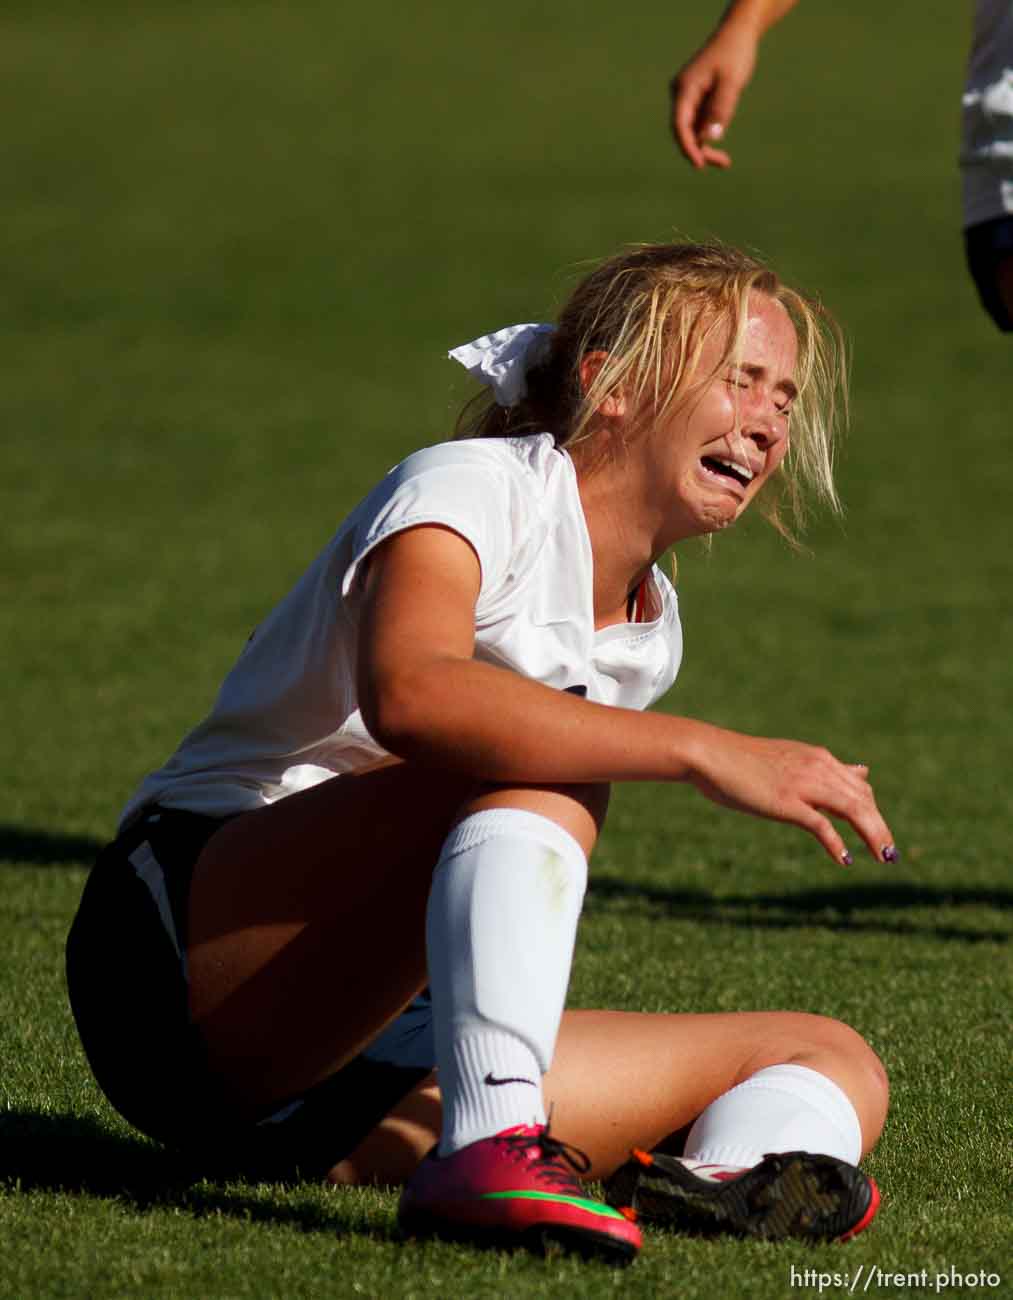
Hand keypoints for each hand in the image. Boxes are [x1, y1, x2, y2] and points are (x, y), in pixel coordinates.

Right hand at [669, 24, 758, 167]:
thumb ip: (720, 110)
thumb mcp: (732, 82)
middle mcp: (681, 95)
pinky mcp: (697, 102)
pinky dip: (709, 137)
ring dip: (706, 147)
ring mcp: (688, 99)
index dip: (687, 146)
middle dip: (699, 150)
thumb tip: (709, 139)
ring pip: (691, 131)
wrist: (736, 36)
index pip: (680, 124)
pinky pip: (699, 125)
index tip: (698, 163)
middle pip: (684, 131)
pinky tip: (721, 152)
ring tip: (725, 162)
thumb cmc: (734, 55)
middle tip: (724, 163)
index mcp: (685, 88)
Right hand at [686, 726, 896, 864]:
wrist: (711, 753)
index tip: (879, 833)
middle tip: (890, 854)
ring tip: (883, 857)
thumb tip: (854, 771)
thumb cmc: (741, 759)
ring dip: (872, 835)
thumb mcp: (787, 760)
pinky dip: (836, 843)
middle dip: (880, 827)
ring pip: (853, 810)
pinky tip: (844, 859)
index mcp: (818, 758)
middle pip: (863, 800)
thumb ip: (818, 769)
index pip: (858, 786)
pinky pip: (821, 825)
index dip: (872, 811)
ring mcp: (804, 785)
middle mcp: (818, 768)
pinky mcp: (787, 802)